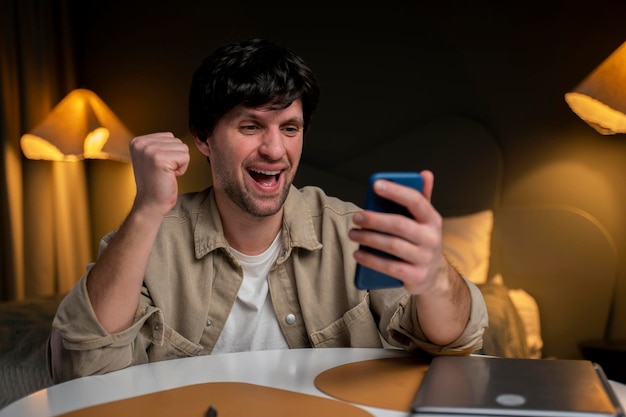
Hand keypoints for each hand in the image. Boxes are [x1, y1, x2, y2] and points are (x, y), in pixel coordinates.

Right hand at [130, 132, 189, 217]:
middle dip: (176, 158)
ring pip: (183, 148)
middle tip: (163, 172)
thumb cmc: (155, 184)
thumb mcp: (152, 158)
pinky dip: (182, 169)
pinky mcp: (160, 159)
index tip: (159, 167)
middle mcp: (141, 143)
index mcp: (138, 141)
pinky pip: (185, 157)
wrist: (150, 204)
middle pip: (177, 141)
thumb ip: (160, 145)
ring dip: (179, 164)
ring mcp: (149, 150)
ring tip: (166, 174)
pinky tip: (169, 176)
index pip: (170, 136)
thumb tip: (176, 139)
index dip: (170, 153)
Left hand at [349, 170, 447, 294]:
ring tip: (352, 234)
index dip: (396, 191)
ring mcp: (425, 259)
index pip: (416, 201)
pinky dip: (371, 260)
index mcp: (433, 219)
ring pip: (393, 246)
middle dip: (375, 220)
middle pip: (400, 225)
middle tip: (356, 217)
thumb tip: (425, 173)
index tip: (375, 184)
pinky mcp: (416, 276)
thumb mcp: (424, 220)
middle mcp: (432, 238)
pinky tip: (358, 254)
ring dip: (369, 239)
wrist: (433, 276)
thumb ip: (421, 198)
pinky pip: (390, 268)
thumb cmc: (421, 240)